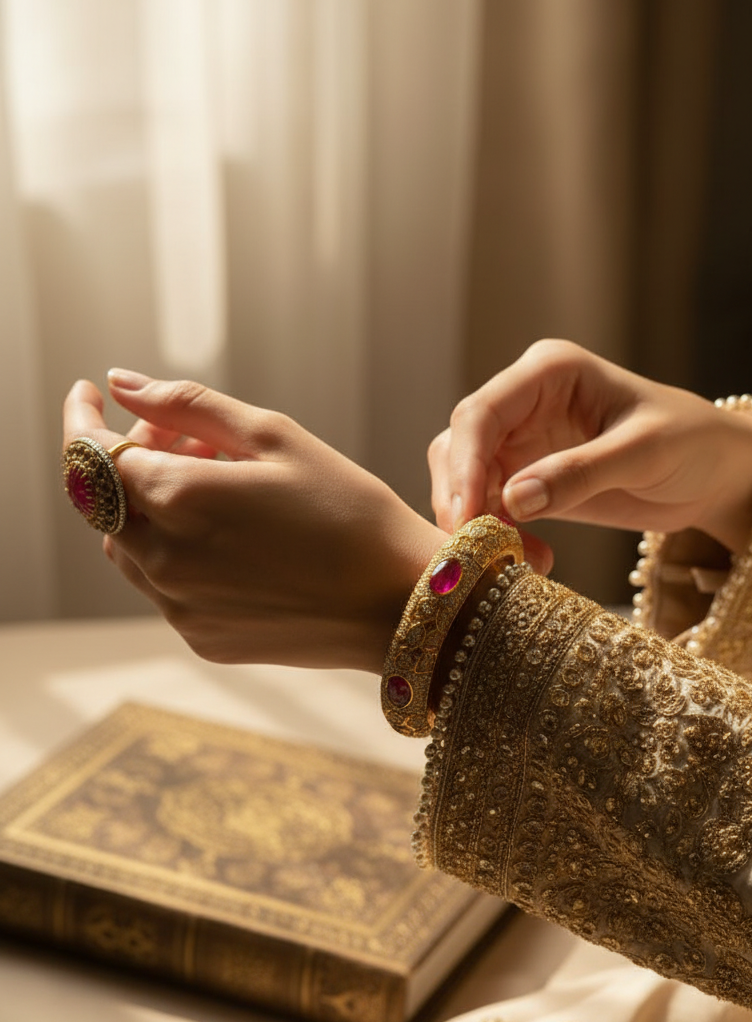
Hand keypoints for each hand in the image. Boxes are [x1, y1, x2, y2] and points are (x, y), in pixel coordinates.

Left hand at [63, 371, 443, 672]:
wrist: (400, 604)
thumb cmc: (349, 511)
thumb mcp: (275, 437)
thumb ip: (187, 406)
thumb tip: (118, 383)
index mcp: (179, 500)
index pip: (91, 454)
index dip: (81, 418)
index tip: (86, 394)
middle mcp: (165, 560)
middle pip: (106, 502)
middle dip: (133, 461)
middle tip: (194, 441)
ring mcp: (180, 607)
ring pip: (130, 547)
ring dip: (152, 510)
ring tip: (222, 490)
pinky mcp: (201, 638)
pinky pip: (165, 587)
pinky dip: (179, 555)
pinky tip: (239, 542)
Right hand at [429, 340, 751, 565]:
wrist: (715, 473)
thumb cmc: (692, 443)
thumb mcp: (645, 453)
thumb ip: (581, 472)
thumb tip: (513, 500)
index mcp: (548, 373)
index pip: (482, 413)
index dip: (465, 464)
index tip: (467, 515)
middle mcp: (524, 402)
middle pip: (459, 447)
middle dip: (461, 499)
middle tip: (476, 550)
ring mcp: (522, 442)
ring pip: (465, 481)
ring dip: (480, 523)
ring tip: (517, 559)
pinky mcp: (526, 480)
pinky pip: (491, 510)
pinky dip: (502, 538)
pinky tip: (536, 559)